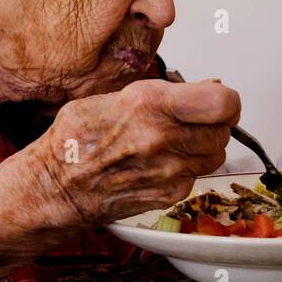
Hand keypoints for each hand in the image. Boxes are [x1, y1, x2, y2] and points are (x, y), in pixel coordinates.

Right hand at [0, 78, 239, 279]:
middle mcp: (163, 139)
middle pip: (224, 129)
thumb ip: (167, 91)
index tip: (216, 98)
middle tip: (195, 117)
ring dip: (205, 144)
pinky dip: (189, 167)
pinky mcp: (169, 195)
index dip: (225, 99)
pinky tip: (163, 160)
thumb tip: (209, 86)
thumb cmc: (78, 137)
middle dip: (215, 121)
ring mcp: (169, 172)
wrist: (56, 187)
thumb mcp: (115, 95)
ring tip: (176, 138)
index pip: (223, 102)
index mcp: (150, 104)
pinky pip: (198, 175)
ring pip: (216, 154)